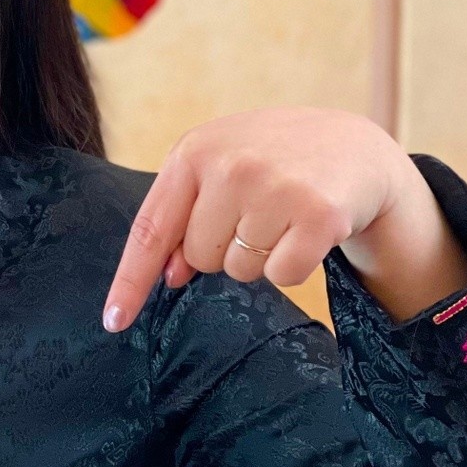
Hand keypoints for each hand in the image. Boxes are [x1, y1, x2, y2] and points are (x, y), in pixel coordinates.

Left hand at [100, 107, 466, 331]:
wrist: (353, 145)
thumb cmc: (271, 163)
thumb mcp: (219, 170)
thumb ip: (185, 216)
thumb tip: (169, 276)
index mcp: (193, 151)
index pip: (151, 230)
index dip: (131, 281)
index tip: (114, 321)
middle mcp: (230, 165)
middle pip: (199, 258)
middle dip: (223, 248)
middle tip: (257, 212)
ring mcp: (274, 188)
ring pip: (240, 271)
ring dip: (259, 256)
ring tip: (283, 215)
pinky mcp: (318, 215)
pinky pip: (282, 277)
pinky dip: (294, 265)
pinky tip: (309, 229)